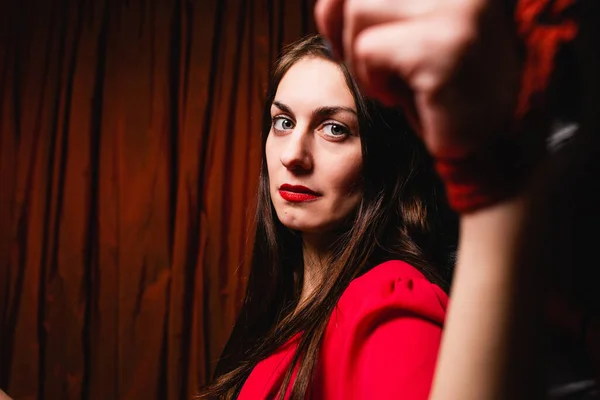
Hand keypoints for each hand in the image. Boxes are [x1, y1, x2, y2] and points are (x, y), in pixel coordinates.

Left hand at [314, 0, 521, 159]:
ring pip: (358, 13)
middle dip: (346, 33)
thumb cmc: (445, 94)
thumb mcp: (408, 40)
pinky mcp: (444, 47)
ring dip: (363, 62)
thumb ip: (376, 13)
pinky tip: (405, 101)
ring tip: (397, 86)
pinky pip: (367, 50)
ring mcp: (459, 9)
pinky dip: (374, 82)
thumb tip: (327, 5)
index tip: (337, 32)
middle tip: (373, 70)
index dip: (340, 3)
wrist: (485, 148)